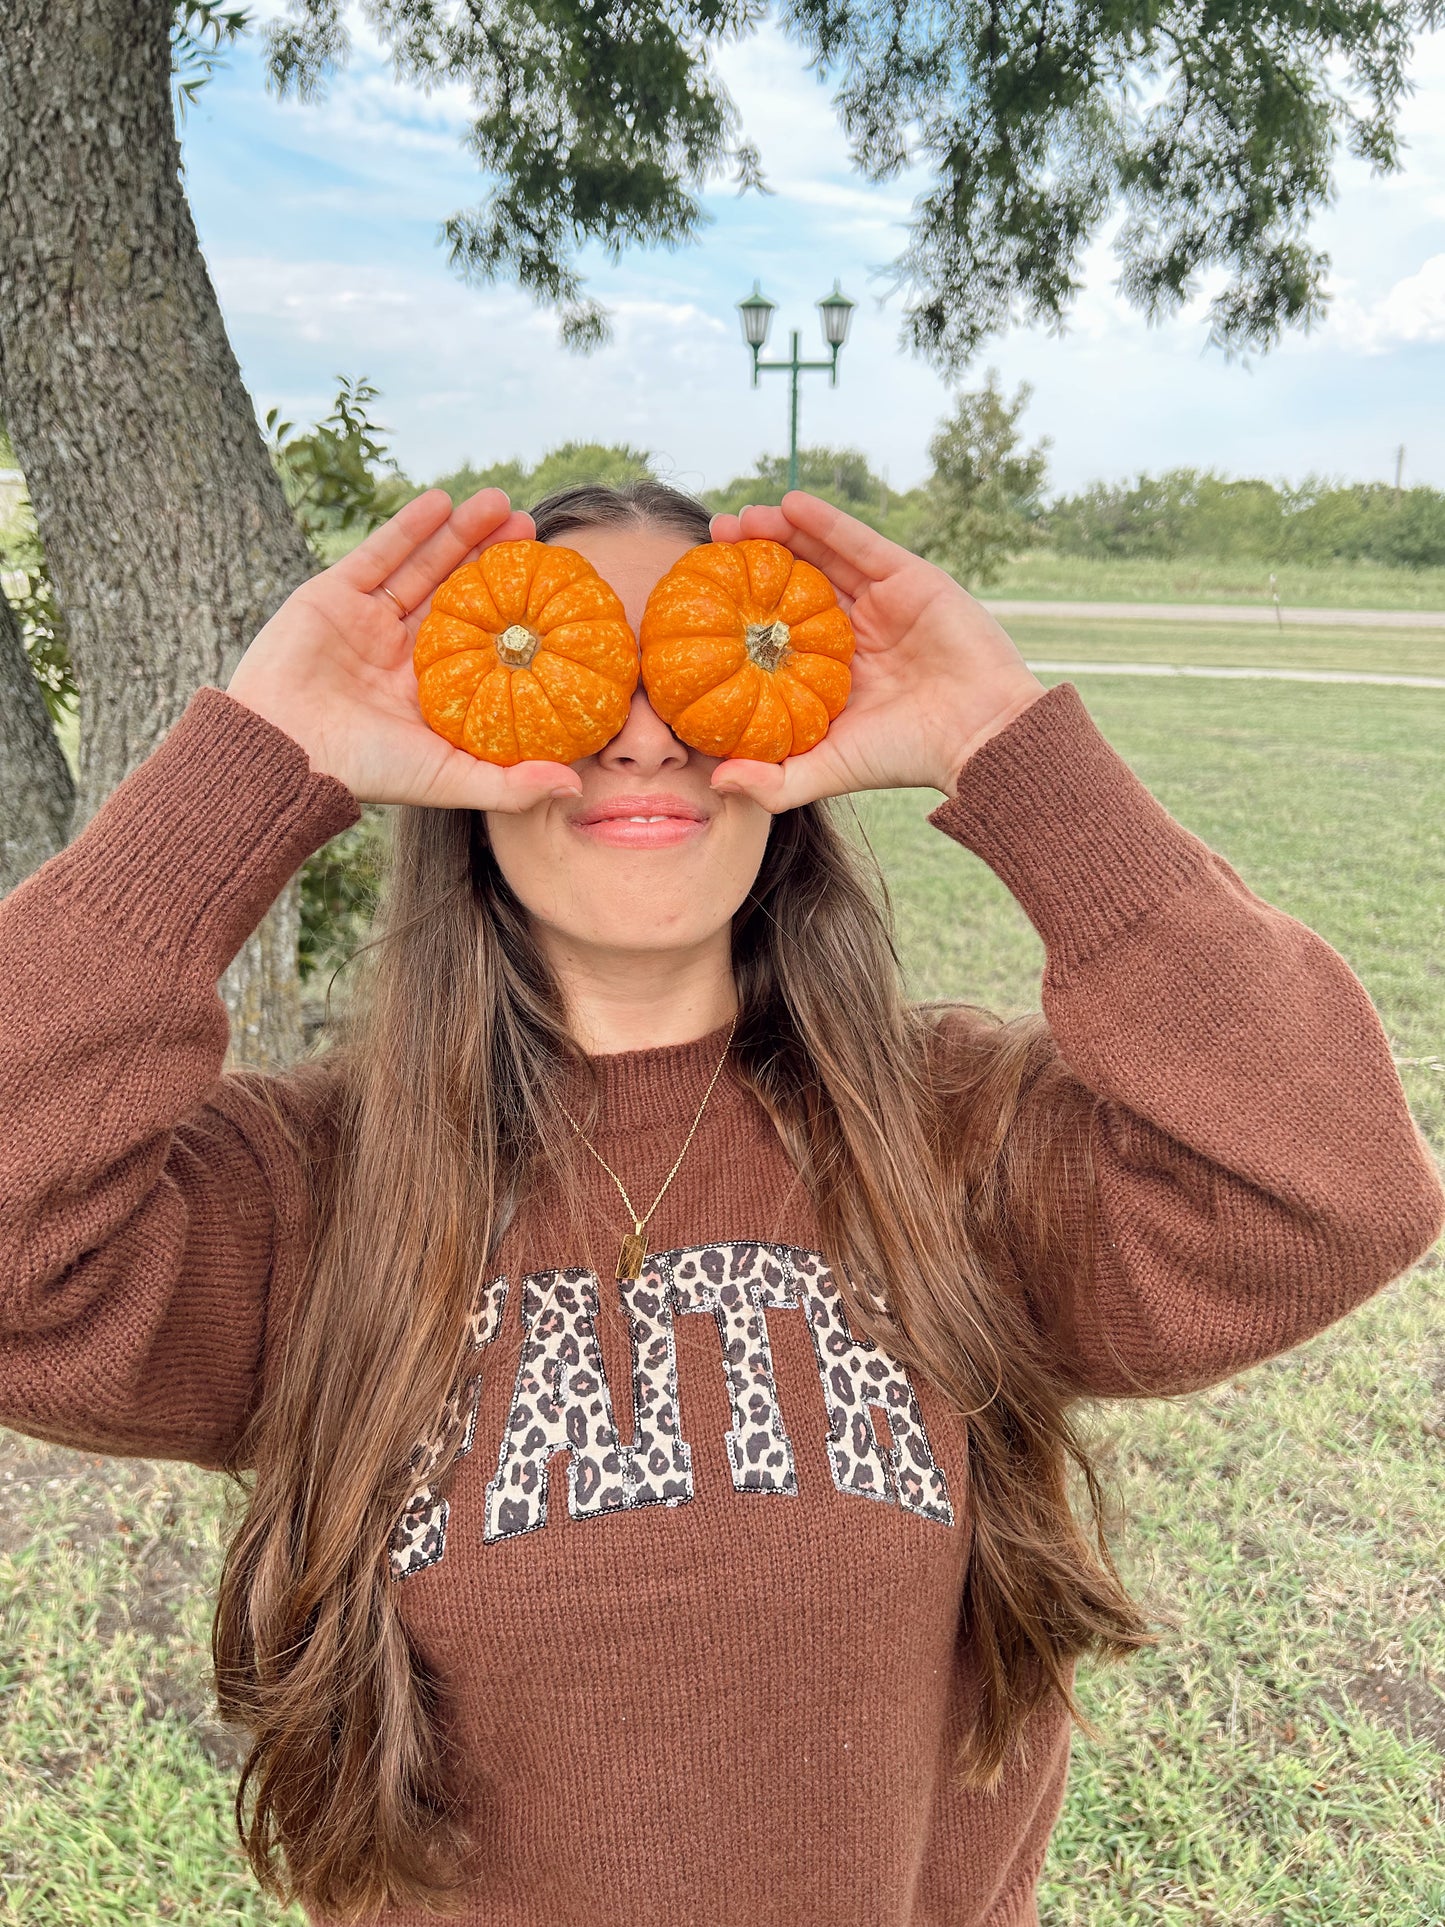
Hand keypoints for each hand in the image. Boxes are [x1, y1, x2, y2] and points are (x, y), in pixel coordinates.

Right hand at [226, 489, 583, 809]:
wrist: (280, 750)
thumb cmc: (364, 772)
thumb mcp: (447, 780)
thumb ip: (510, 785)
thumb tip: (575, 786)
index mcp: (432, 692)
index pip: (484, 642)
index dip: (518, 613)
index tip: (556, 586)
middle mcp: (403, 655)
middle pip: (458, 596)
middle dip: (493, 561)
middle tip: (533, 529)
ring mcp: (367, 623)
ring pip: (422, 567)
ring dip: (459, 533)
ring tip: (499, 502)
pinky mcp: (332, 596)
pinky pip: (378, 554)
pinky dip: (409, 527)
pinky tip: (441, 500)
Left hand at [705, 493, 1045, 810]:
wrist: (979, 737)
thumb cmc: (905, 758)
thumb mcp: (828, 772)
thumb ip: (773, 781)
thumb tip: (714, 784)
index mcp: (831, 670)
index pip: (777, 628)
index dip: (740, 609)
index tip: (696, 595)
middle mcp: (854, 631)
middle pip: (795, 584)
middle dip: (753, 560)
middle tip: (711, 538)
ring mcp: (882, 602)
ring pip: (823, 556)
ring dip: (781, 532)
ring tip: (739, 517)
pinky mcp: (910, 577)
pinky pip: (859, 543)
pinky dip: (826, 522)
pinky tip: (789, 503)